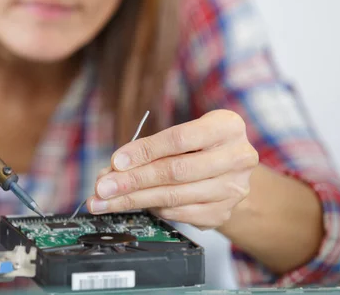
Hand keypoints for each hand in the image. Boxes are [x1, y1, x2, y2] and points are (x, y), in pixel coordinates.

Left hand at [86, 110, 258, 229]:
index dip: (144, 151)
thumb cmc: (200, 145)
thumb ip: (149, 149)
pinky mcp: (224, 211)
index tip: (116, 162)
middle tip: (103, 188)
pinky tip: (137, 204)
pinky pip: (180, 213)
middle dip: (133, 181)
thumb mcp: (182, 135)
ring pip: (174, 196)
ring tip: (107, 201)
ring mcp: (233, 188)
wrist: (232, 171)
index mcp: (227, 126)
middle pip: (175, 171)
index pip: (179, 139)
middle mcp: (237, 157)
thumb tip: (111, 169)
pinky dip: (154, 209)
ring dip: (135, 200)